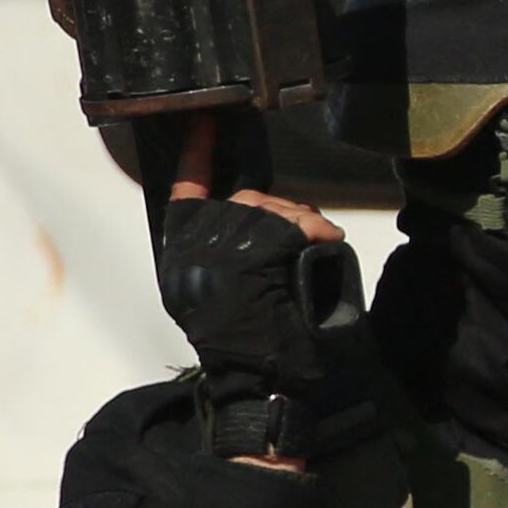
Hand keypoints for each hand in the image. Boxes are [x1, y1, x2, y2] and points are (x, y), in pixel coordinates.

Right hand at [155, 123, 349, 467]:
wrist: (260, 385)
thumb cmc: (254, 347)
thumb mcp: (230, 294)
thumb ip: (231, 252)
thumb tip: (256, 215)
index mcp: (183, 255)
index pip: (185, 191)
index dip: (196, 154)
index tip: (203, 121)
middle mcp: (192, 248)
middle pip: (245, 199)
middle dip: (282, 215)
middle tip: (306, 242)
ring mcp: (219, 250)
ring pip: (271, 208)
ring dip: (303, 224)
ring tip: (312, 256)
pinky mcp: (251, 255)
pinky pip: (292, 222)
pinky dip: (316, 230)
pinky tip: (325, 246)